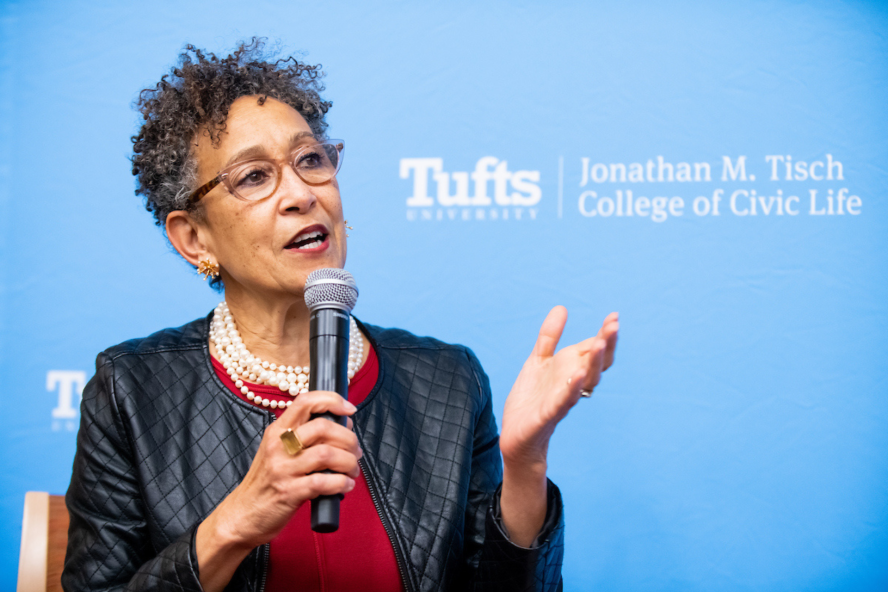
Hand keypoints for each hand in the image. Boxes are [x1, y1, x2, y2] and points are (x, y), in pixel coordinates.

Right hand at [196, 391, 361, 591]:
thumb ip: (306, 437)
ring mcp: (282, 469)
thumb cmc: (266, 482)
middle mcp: (279, 446)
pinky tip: (345, 485)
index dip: (332, 400)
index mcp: (277, 431)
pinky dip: (341, 483)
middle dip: (348, 438)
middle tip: (355, 451)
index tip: (350, 409)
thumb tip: (344, 426)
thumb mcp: (279, 451)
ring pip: (326, 454)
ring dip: (348, 462)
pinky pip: (323, 482)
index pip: (305, 401)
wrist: (242, 515)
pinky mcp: (288, 492)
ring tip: (352, 470)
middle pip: (323, 427)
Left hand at [500, 306, 618, 468]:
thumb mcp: (538, 361)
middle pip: (596, 364)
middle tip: (614, 325)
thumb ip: (549, 337)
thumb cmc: (532, 398)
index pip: (594, 350)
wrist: (517, 434)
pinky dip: (571, 388)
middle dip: (606, 345)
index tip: (614, 316)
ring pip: (585, 381)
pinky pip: (563, 401)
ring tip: (599, 344)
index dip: (605, 335)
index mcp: (572, 370)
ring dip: (593, 364)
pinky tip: (577, 375)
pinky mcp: (549, 415)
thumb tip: (561, 307)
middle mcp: (573, 384)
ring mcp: (563, 400)